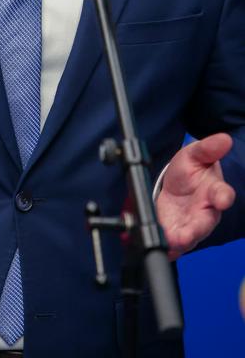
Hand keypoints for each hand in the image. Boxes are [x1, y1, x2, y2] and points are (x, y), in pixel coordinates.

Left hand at [156, 133, 234, 259]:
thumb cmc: (191, 170)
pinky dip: (168, 246)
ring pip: (190, 237)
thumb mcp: (195, 154)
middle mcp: (206, 212)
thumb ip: (207, 148)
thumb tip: (224, 139)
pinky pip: (174, 243)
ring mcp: (192, 225)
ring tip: (172, 242)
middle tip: (187, 235)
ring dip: (180, 241)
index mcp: (214, 191)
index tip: (223, 199)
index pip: (223, 194)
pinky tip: (162, 247)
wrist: (177, 184)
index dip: (223, 197)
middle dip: (196, 230)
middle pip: (205, 224)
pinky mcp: (177, 232)